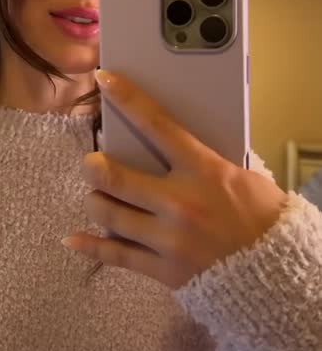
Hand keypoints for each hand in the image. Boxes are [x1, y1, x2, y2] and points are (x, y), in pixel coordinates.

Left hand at [62, 70, 287, 289]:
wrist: (277, 271)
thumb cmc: (261, 218)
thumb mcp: (240, 176)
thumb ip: (203, 163)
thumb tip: (172, 148)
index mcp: (204, 172)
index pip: (158, 126)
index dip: (127, 98)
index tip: (104, 79)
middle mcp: (180, 203)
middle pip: (117, 178)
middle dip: (95, 168)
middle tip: (90, 164)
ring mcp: (168, 239)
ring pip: (110, 215)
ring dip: (96, 202)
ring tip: (96, 197)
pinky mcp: (163, 269)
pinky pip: (117, 256)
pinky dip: (91, 246)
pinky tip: (73, 239)